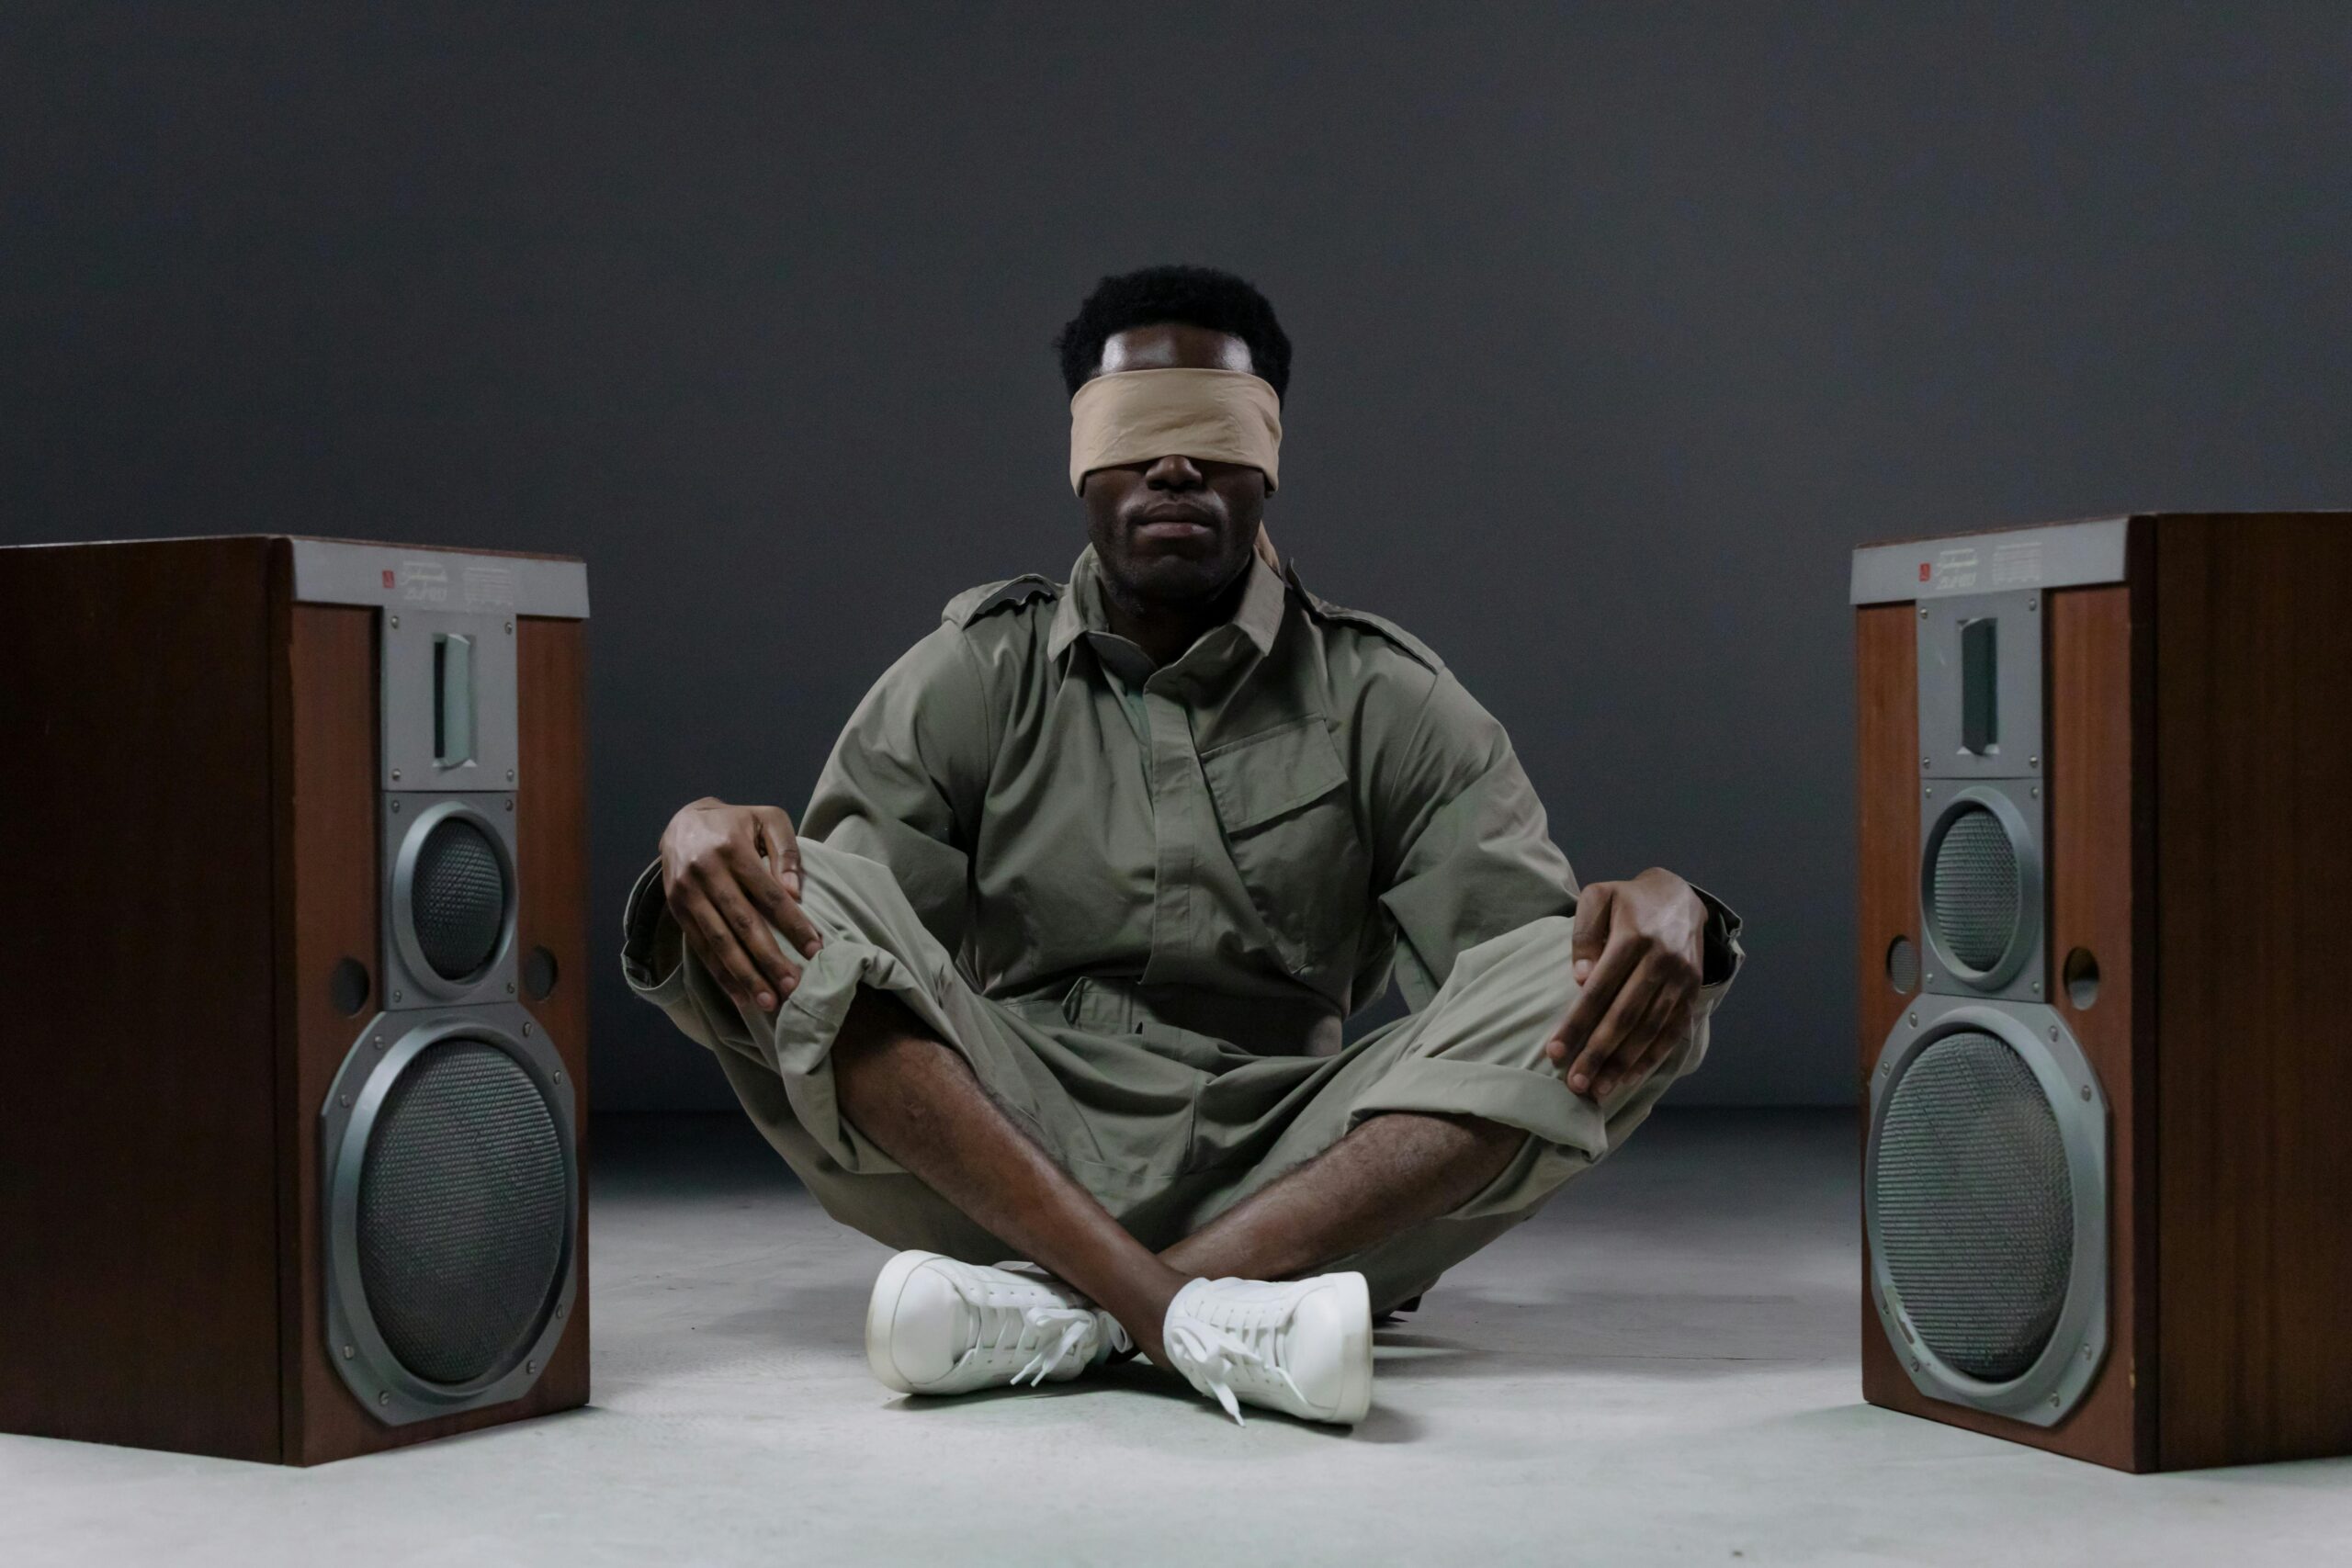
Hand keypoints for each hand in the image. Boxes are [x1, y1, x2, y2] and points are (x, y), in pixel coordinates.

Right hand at [659, 797, 823, 1015]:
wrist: (682, 822)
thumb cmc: (736, 823)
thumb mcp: (767, 818)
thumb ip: (786, 851)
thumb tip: (795, 894)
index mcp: (732, 849)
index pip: (769, 894)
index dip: (793, 924)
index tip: (816, 949)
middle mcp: (705, 873)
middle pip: (742, 924)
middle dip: (769, 959)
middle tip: (793, 986)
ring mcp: (687, 894)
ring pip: (719, 942)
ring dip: (745, 976)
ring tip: (769, 1001)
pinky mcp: (677, 911)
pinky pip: (701, 948)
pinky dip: (721, 975)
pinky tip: (741, 996)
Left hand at [1546, 869, 1706, 1101]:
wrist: (1680, 897)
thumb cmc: (1627, 901)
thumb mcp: (1597, 898)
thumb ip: (1584, 934)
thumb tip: (1580, 979)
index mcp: (1633, 937)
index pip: (1599, 990)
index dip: (1576, 1024)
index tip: (1554, 1052)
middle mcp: (1661, 960)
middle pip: (1625, 1016)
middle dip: (1598, 1053)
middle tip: (1575, 1084)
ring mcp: (1681, 979)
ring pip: (1650, 1029)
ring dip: (1623, 1063)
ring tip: (1598, 1089)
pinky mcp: (1692, 992)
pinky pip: (1673, 1031)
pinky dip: (1652, 1057)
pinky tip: (1629, 1077)